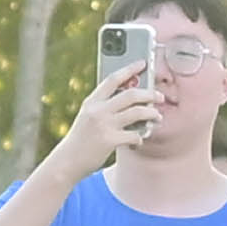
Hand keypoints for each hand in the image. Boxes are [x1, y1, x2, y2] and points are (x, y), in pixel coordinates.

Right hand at [57, 57, 160, 177]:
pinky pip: (134, 135)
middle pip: (130, 94)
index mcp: (92, 102)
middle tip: (160, 97)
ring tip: (157, 116)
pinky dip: (140, 137)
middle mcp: (97, 110)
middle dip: (149, 94)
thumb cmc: (81, 140)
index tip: (142, 63)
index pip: (113, 79)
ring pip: (137, 112)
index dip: (129, 69)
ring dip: (152, 113)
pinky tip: (138, 141)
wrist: (66, 161)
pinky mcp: (109, 140)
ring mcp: (103, 125)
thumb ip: (104, 106)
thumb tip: (131, 98)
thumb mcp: (88, 117)